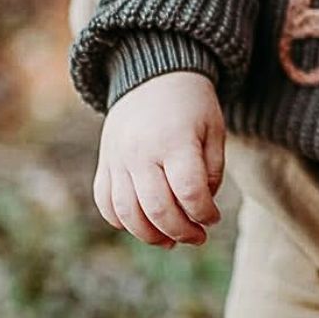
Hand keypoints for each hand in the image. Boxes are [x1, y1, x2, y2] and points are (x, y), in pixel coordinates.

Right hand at [94, 71, 224, 248]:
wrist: (153, 76)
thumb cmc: (192, 106)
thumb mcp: (214, 130)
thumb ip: (211, 170)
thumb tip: (200, 209)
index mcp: (175, 141)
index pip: (189, 192)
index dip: (204, 214)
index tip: (214, 218)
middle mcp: (141, 152)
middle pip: (157, 209)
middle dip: (181, 232)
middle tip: (198, 238)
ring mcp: (118, 158)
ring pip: (127, 213)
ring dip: (151, 235)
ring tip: (172, 240)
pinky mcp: (104, 162)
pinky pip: (106, 202)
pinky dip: (122, 221)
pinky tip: (144, 225)